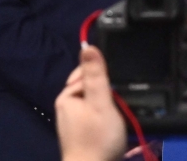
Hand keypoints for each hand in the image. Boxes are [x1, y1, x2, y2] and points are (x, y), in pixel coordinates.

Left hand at [55, 45, 126, 160]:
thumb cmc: (97, 139)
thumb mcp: (101, 102)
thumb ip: (96, 76)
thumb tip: (88, 47)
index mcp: (67, 97)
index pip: (86, 72)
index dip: (104, 77)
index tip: (117, 89)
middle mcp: (67, 107)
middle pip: (92, 88)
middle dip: (108, 93)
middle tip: (119, 105)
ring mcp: (74, 123)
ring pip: (96, 103)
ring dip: (109, 107)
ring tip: (118, 117)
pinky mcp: (82, 135)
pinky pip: (96, 118)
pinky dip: (106, 120)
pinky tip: (114, 128)